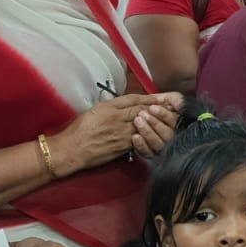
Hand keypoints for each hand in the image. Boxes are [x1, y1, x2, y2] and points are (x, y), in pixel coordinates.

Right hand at [50, 93, 179, 173]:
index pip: (134, 100)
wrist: (72, 150)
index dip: (150, 98)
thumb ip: (111, 107)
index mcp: (110, 107)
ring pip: (144, 124)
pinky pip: (139, 138)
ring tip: (170, 118)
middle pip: (143, 110)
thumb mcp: (94, 110)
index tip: (162, 96)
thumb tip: (125, 105)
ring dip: (157, 121)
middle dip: (159, 107)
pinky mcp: (123, 147)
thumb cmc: (79, 130)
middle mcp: (118, 118)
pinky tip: (157, 134)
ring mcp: (122, 133)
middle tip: (173, 105)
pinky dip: (149, 135)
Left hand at [131, 100, 181, 158]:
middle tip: (142, 114)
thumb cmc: (160, 106)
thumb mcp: (171, 99)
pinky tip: (135, 137)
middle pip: (167, 134)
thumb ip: (178, 101)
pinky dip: (141, 145)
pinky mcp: (152, 155)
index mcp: (179, 124)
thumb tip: (180, 106)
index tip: (152, 108)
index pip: (175, 122)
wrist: (146, 113)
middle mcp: (173, 137)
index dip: (164, 115)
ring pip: (158, 144)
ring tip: (137, 121)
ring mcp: (163, 147)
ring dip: (147, 132)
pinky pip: (148, 153)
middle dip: (154, 123)